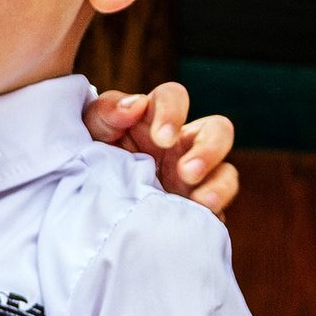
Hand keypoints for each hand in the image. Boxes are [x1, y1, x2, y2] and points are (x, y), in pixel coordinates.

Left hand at [84, 82, 239, 217]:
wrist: (89, 216)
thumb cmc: (90, 163)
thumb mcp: (90, 133)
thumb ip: (106, 111)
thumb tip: (136, 105)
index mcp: (154, 122)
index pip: (173, 98)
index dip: (172, 112)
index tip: (160, 138)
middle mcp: (181, 147)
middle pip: (218, 130)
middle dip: (209, 148)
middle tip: (186, 171)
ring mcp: (194, 181)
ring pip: (227, 173)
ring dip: (219, 185)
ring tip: (201, 201)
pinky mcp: (197, 213)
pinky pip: (218, 212)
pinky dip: (213, 214)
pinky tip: (198, 217)